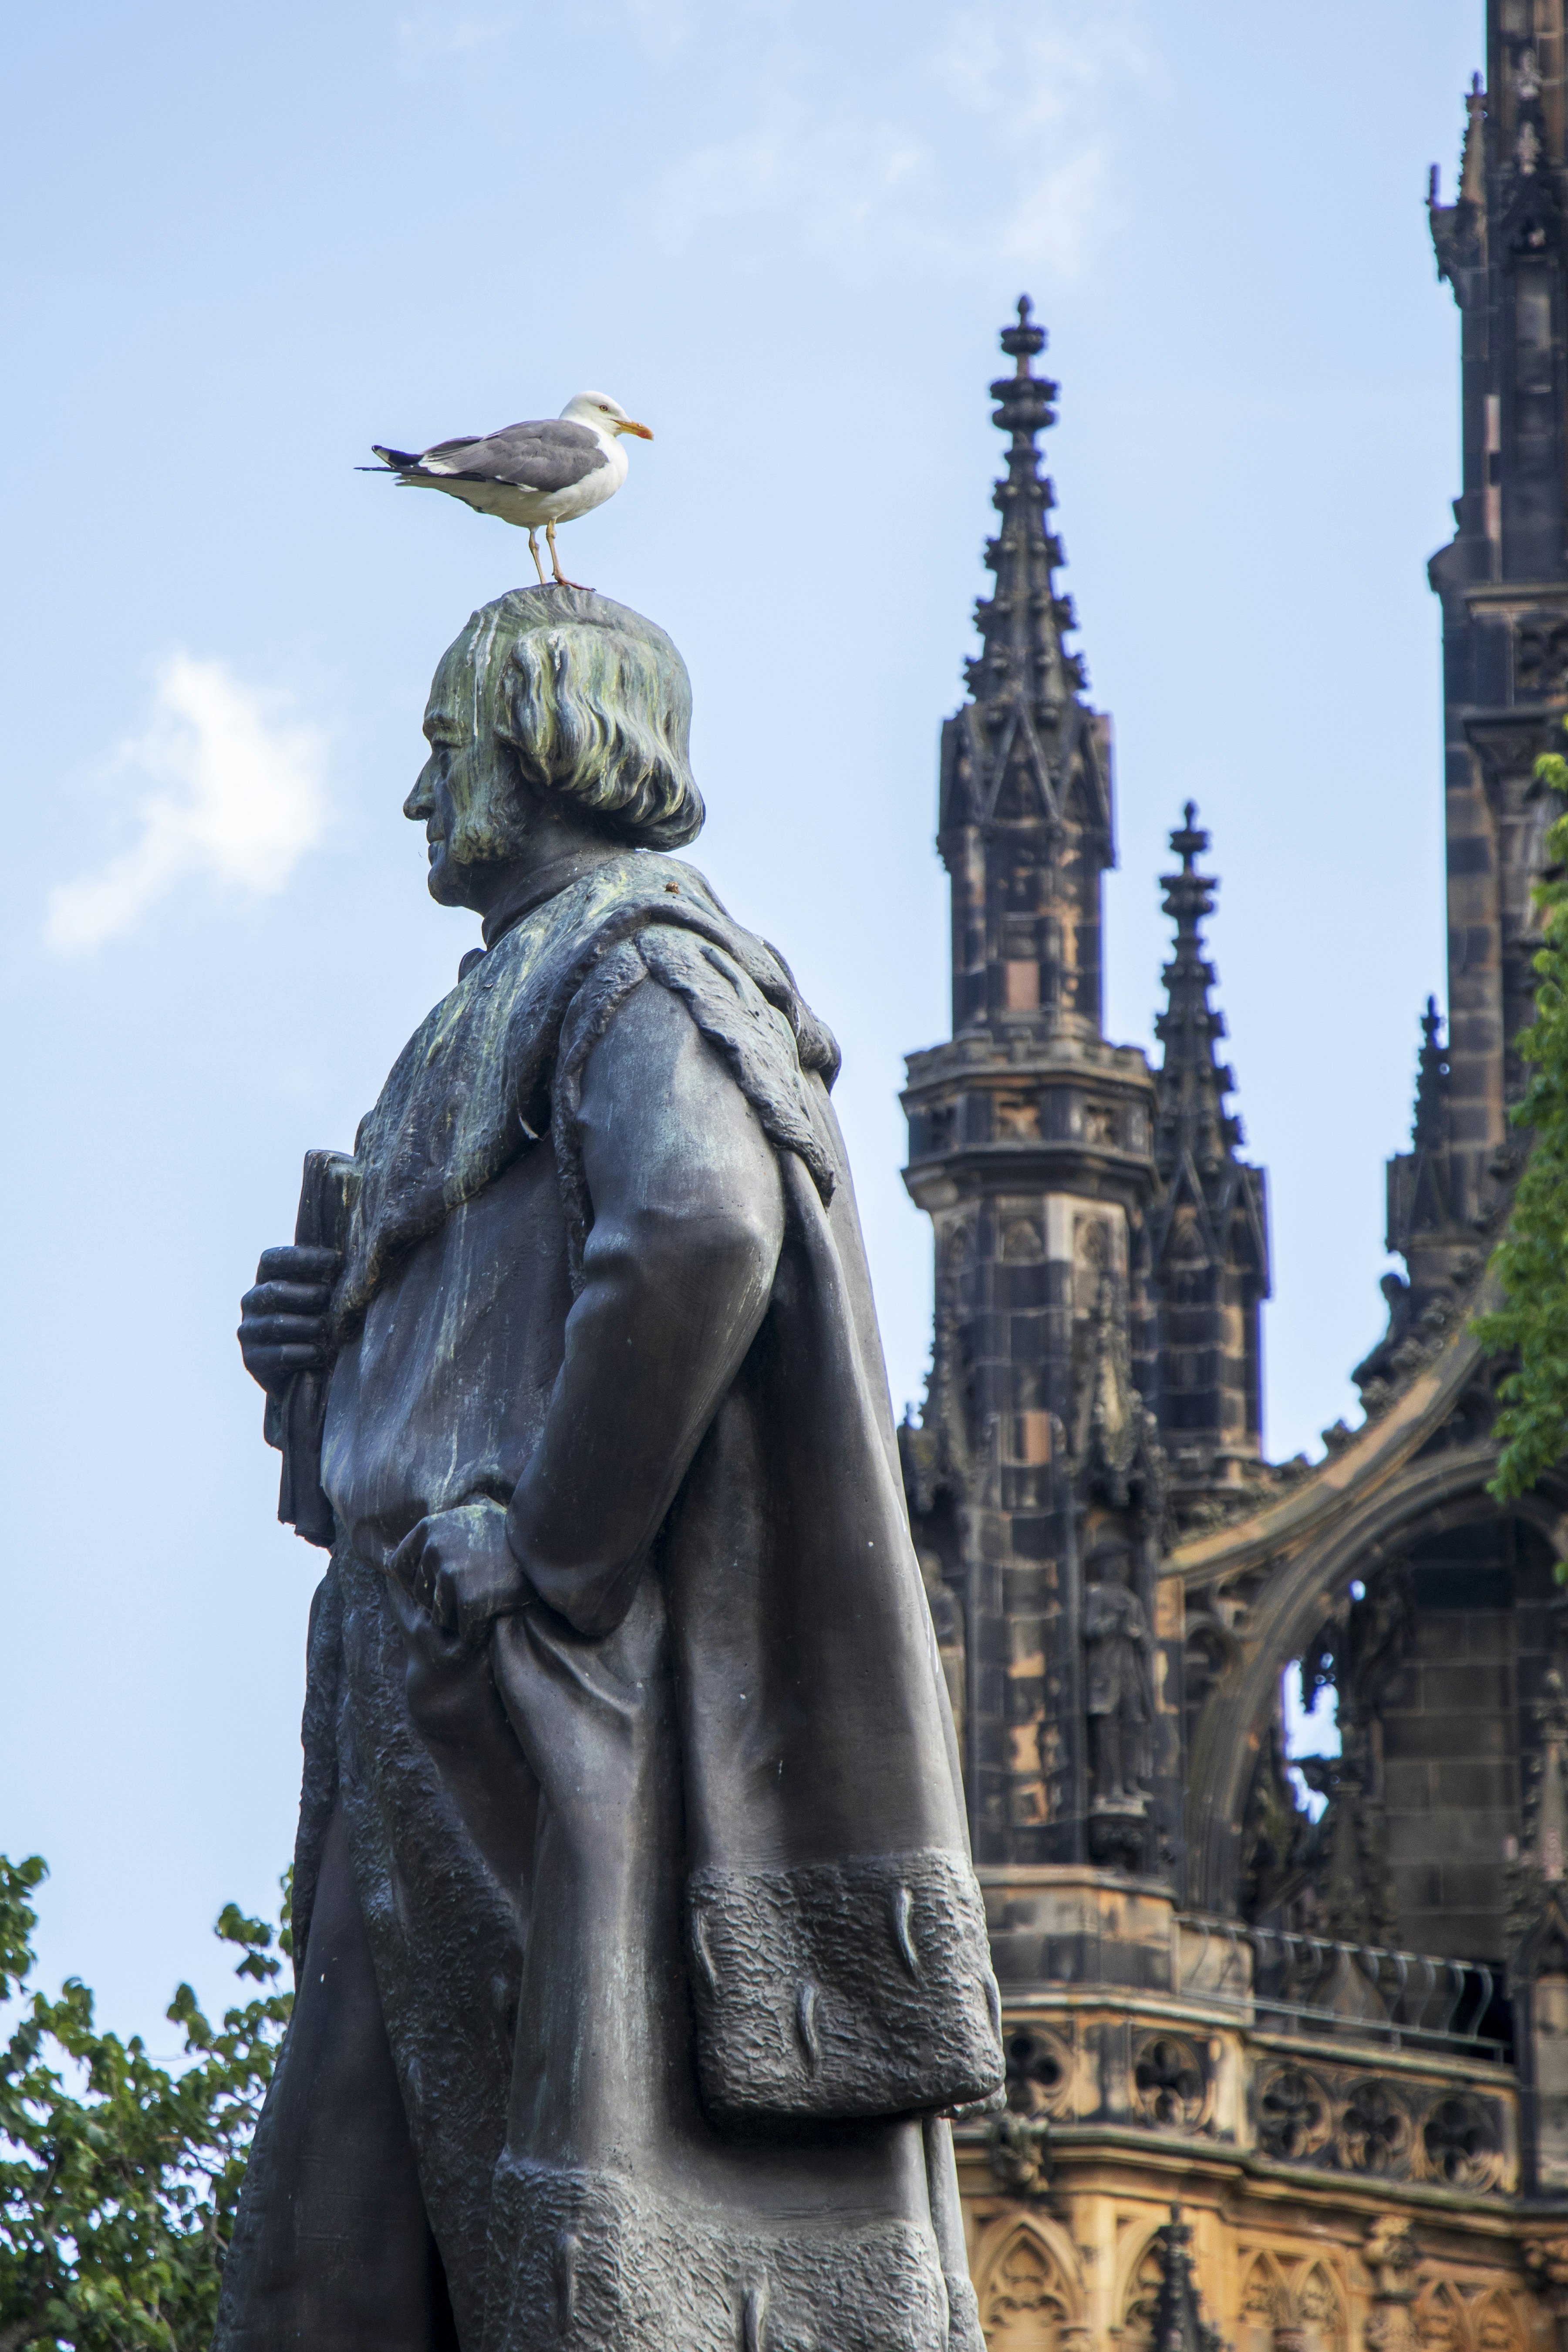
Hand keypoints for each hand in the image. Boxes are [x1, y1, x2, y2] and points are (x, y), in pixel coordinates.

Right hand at [237, 1244, 341, 1394]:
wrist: (305, 1375)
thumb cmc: (320, 1325)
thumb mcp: (321, 1298)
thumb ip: (325, 1276)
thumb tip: (350, 1253)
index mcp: (266, 1279)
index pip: (272, 1259)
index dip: (302, 1257)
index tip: (336, 1260)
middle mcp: (252, 1302)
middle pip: (274, 1290)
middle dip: (309, 1294)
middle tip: (333, 1299)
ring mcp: (249, 1332)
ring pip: (276, 1323)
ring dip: (309, 1325)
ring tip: (329, 1329)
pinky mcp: (252, 1361)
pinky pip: (279, 1354)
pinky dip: (305, 1352)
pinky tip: (321, 1353)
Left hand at [387, 1500, 530, 1643]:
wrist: (548, 1546)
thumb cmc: (506, 1540)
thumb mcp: (466, 1523)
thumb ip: (436, 1537)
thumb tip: (394, 1564)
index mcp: (429, 1527)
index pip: (399, 1568)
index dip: (421, 1581)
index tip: (443, 1583)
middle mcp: (435, 1547)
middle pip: (420, 1595)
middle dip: (444, 1600)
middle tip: (476, 1587)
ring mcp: (452, 1573)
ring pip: (439, 1616)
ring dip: (461, 1617)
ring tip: (488, 1597)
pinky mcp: (470, 1599)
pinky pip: (463, 1630)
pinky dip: (479, 1631)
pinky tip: (496, 1613)